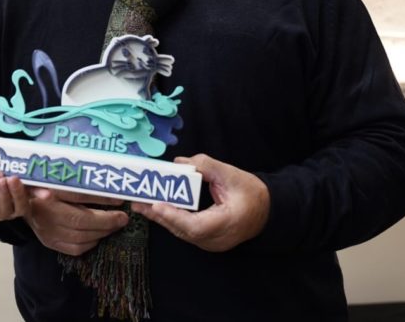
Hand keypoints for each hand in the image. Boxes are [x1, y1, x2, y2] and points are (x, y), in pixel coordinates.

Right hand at [24, 187, 128, 255]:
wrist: (23, 202)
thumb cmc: (46, 186)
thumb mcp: (63, 181)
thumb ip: (84, 187)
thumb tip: (114, 195)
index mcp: (48, 192)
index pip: (78, 197)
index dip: (100, 200)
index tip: (120, 202)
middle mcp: (46, 212)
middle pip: (79, 221)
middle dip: (106, 222)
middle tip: (122, 218)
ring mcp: (47, 231)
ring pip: (79, 238)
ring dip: (101, 233)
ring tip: (113, 226)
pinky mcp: (49, 242)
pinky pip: (74, 249)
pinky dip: (90, 243)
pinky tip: (98, 236)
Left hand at [132, 154, 268, 251]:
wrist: (266, 211)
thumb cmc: (252, 193)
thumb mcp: (231, 174)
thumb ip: (205, 166)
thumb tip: (179, 162)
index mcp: (227, 223)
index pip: (196, 226)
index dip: (174, 216)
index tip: (157, 205)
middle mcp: (216, 239)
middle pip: (183, 230)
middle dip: (159, 215)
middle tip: (138, 201)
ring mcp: (210, 242)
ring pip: (181, 232)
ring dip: (161, 218)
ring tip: (140, 204)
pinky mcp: (206, 239)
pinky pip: (185, 231)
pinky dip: (170, 219)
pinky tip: (155, 209)